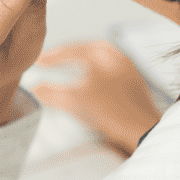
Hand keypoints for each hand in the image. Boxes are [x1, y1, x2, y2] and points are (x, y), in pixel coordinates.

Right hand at [31, 40, 161, 155]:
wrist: (142, 130)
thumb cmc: (114, 112)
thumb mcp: (75, 100)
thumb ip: (51, 93)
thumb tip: (36, 89)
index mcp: (105, 54)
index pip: (72, 49)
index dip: (51, 56)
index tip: (38, 61)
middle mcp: (119, 58)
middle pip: (87, 50)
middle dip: (67, 55)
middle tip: (52, 61)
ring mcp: (128, 71)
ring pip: (98, 61)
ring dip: (80, 64)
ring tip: (67, 70)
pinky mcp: (132, 86)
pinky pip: (107, 74)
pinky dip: (92, 75)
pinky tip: (87, 86)